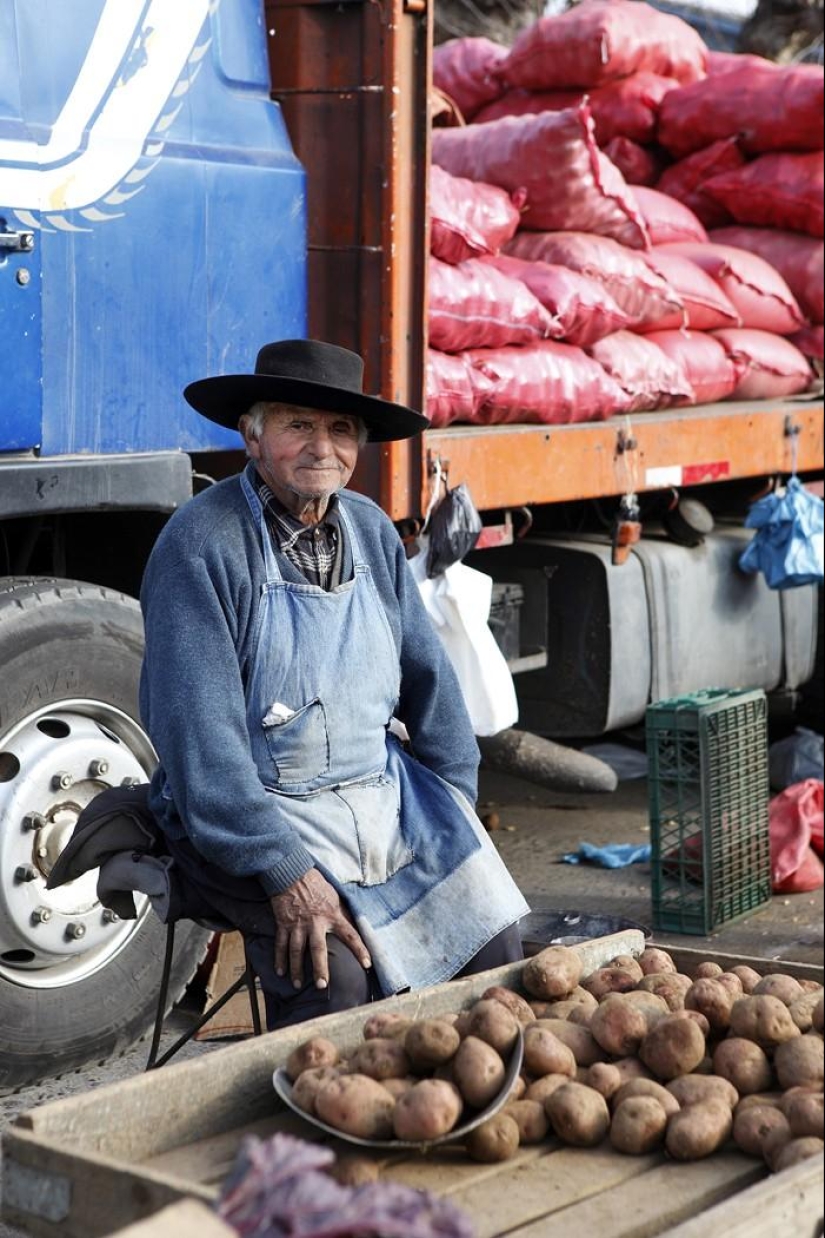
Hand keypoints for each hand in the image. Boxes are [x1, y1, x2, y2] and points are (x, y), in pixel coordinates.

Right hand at [270, 868, 371, 989]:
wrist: (291, 873)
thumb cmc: (315, 883)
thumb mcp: (334, 896)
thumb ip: (341, 912)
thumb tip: (351, 924)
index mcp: (332, 915)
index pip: (350, 935)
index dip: (360, 950)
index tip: (367, 964)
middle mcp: (315, 922)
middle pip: (318, 950)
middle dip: (320, 969)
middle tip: (322, 985)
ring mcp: (298, 925)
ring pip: (296, 951)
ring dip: (296, 970)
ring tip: (297, 984)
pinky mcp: (283, 924)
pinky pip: (281, 944)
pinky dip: (279, 959)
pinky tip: (280, 972)